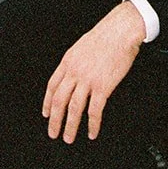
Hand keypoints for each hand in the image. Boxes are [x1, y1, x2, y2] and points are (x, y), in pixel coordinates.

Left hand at [43, 1, 145, 141]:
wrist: (121, 31)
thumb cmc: (106, 35)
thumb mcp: (82, 46)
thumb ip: (76, 61)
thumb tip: (73, 73)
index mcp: (68, 61)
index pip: (52, 86)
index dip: (48, 102)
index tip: (47, 114)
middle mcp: (74, 72)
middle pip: (59, 100)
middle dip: (55, 120)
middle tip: (53, 133)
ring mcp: (87, 80)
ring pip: (74, 108)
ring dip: (70, 126)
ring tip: (69, 138)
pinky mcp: (102, 86)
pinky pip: (94, 110)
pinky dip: (92, 124)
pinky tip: (92, 132)